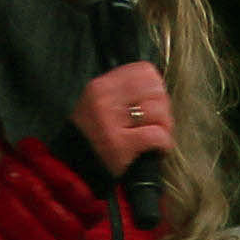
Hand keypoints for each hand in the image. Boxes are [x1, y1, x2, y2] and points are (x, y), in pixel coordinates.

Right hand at [74, 62, 174, 177]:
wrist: (74, 168)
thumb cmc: (94, 135)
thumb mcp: (101, 103)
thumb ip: (126, 91)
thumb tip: (158, 85)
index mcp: (101, 86)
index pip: (144, 71)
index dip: (155, 87)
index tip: (151, 102)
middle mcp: (104, 101)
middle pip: (156, 89)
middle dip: (163, 107)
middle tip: (155, 122)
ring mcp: (111, 123)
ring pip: (159, 112)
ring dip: (165, 127)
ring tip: (155, 137)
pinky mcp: (121, 146)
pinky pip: (157, 136)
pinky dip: (164, 145)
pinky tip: (157, 150)